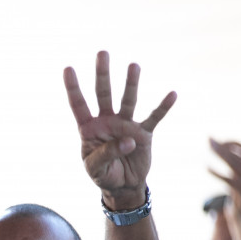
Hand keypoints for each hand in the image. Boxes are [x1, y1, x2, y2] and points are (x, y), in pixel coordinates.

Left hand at [64, 52, 175, 209]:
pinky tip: (172, 94)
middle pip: (103, 94)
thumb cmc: (104, 175)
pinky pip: (154, 118)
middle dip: (102, 74)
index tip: (68, 68)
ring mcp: (126, 125)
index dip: (73, 88)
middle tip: (102, 53)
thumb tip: (129, 140)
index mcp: (89, 128)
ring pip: (128, 100)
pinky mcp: (143, 133)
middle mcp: (107, 121)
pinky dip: (163, 107)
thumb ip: (107, 154)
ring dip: (131, 84)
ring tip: (133, 66)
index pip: (79, 105)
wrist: (123, 186)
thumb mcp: (96, 168)